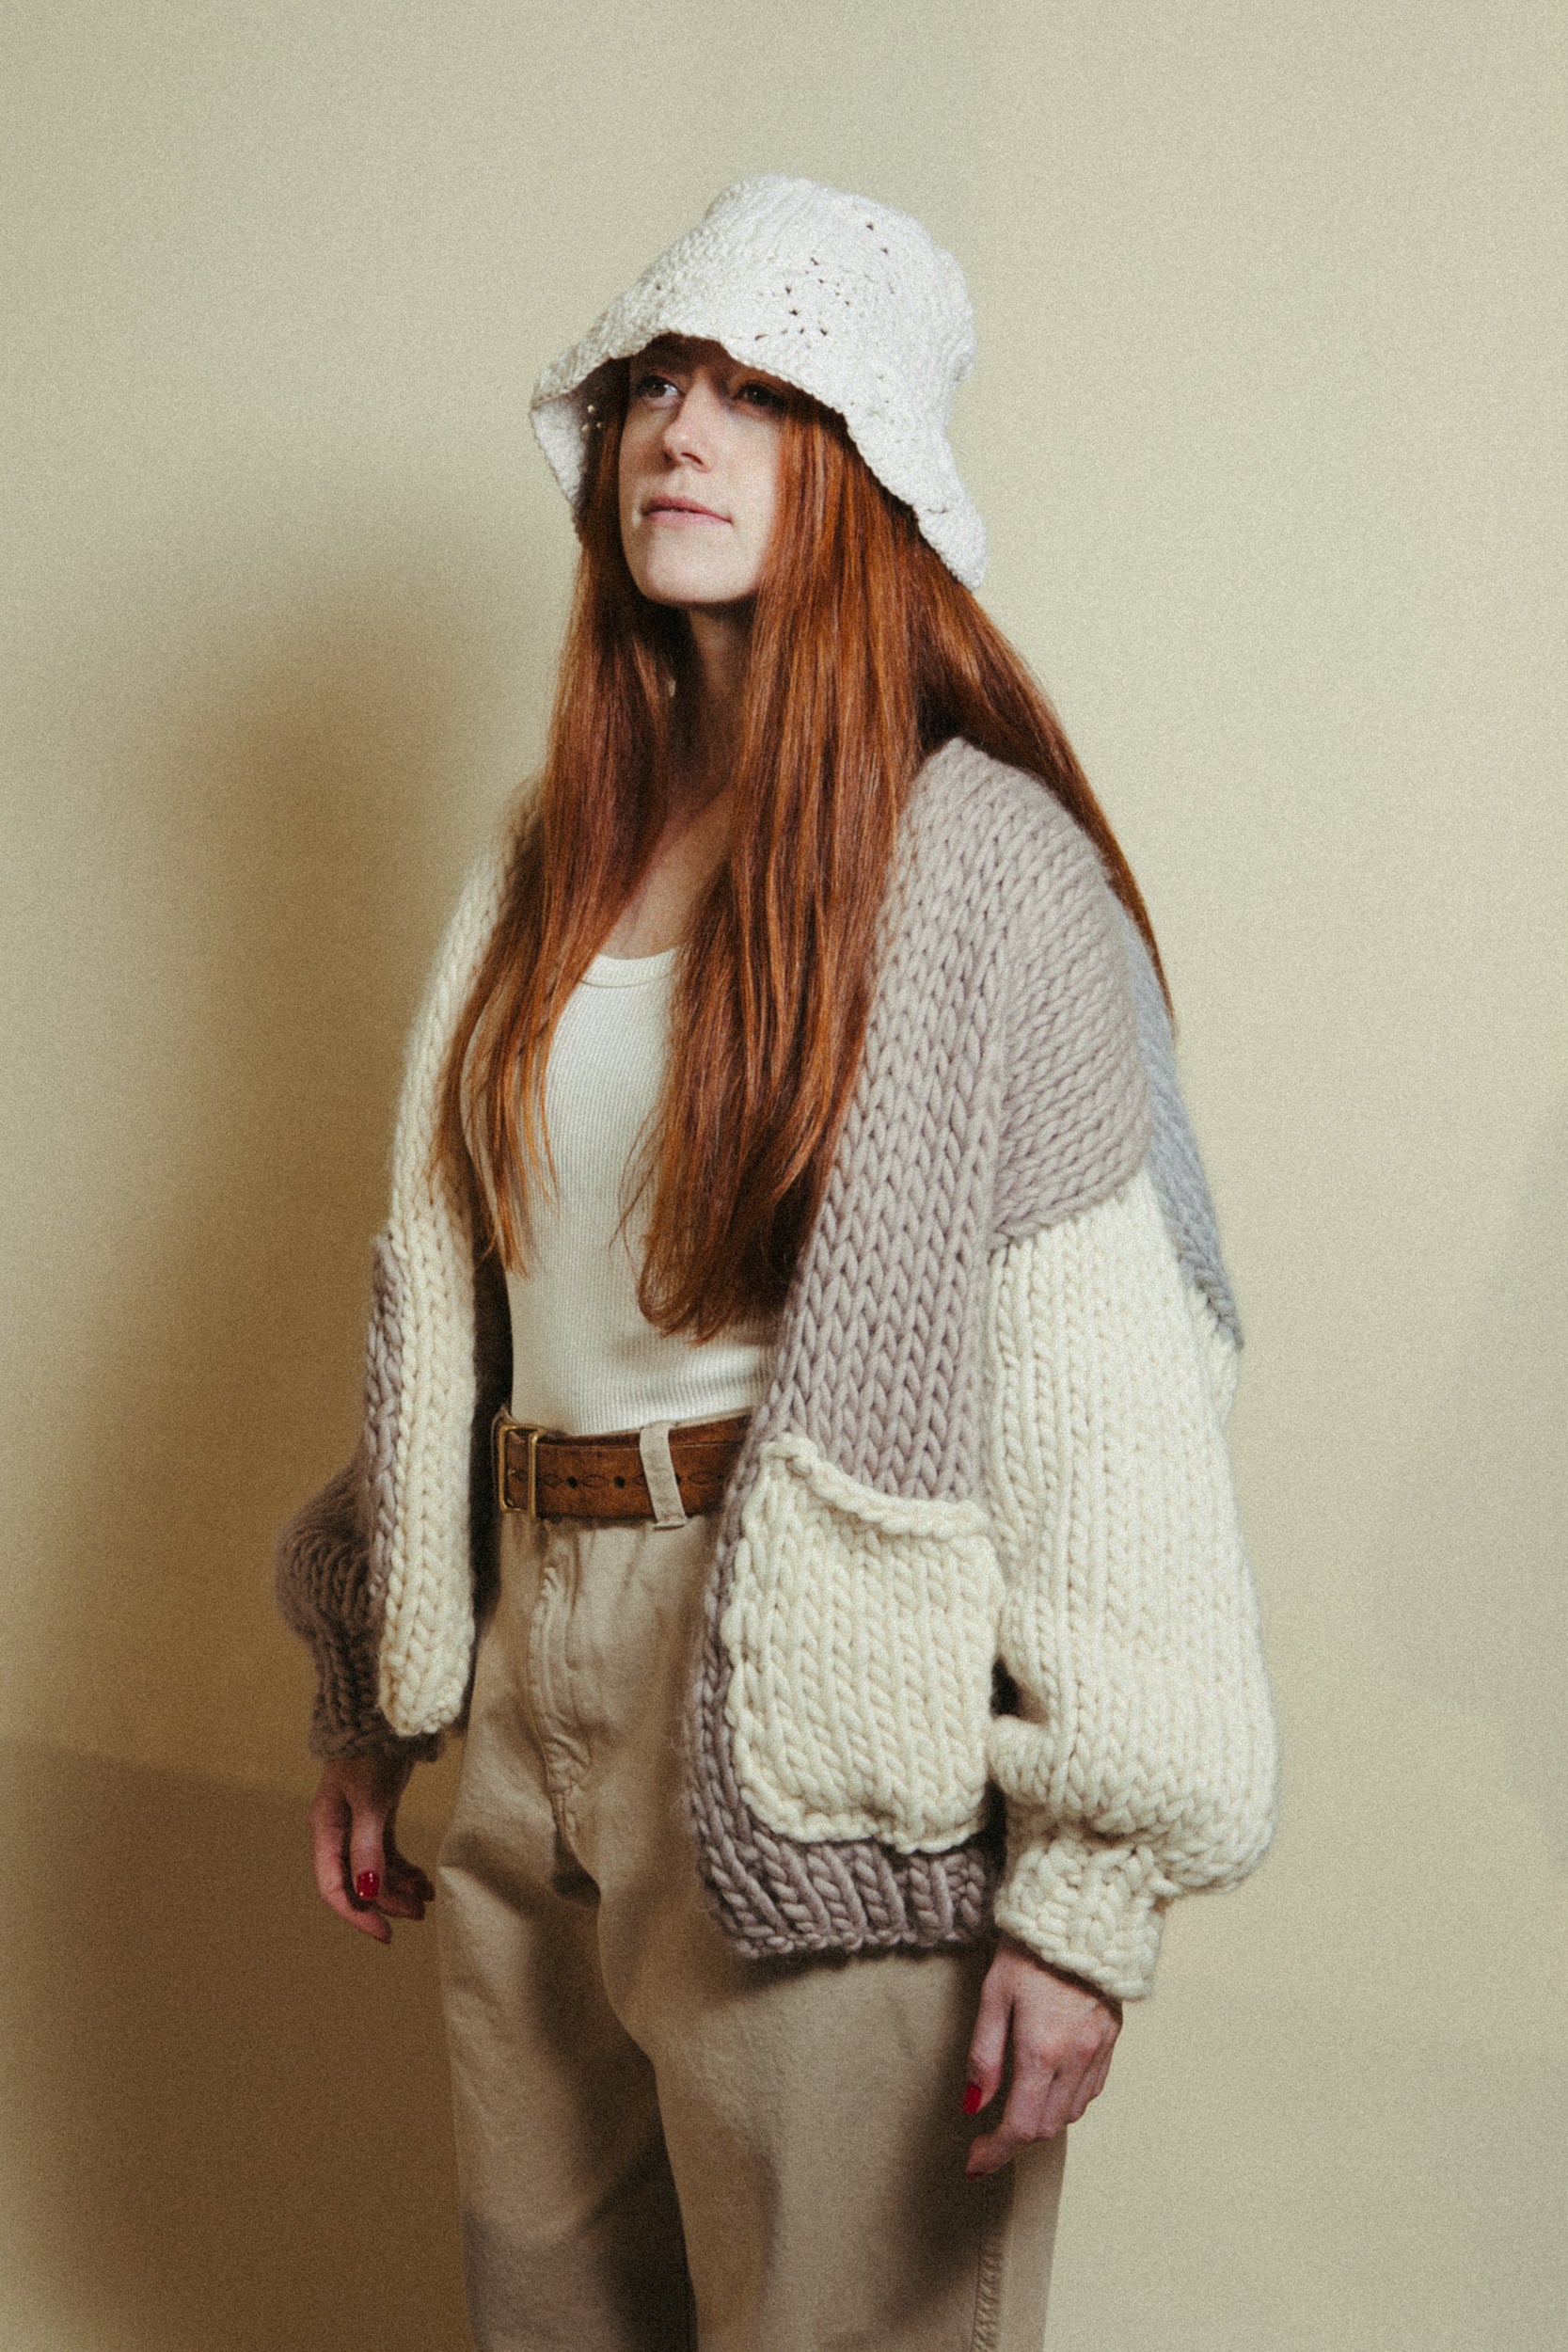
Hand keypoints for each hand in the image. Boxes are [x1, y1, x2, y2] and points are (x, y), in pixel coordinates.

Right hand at [309, 1748, 434, 1943]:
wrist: (387, 1714)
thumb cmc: (371, 1753)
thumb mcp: (370, 1800)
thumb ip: (368, 1845)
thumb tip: (366, 1890)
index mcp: (326, 1829)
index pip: (334, 1887)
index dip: (357, 1914)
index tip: (385, 1934)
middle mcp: (337, 1831)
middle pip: (358, 1882)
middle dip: (386, 1902)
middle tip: (418, 1915)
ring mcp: (358, 1824)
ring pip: (375, 1870)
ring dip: (399, 1888)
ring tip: (426, 1898)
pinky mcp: (377, 1815)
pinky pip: (388, 1854)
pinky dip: (405, 1870)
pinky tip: (423, 1881)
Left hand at [962, 1929, 1121, 2176]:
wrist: (1080, 1911)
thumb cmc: (1028, 1947)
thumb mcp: (993, 1994)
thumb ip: (984, 2054)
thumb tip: (974, 2105)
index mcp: (1042, 2050)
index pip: (1021, 2126)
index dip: (996, 2152)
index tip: (975, 2163)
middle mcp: (1077, 2058)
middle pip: (1047, 2127)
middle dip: (1015, 2141)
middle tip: (987, 2141)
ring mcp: (1100, 2049)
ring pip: (1071, 2112)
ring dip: (1042, 2123)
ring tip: (1014, 2114)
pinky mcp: (1113, 2038)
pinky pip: (1091, 2089)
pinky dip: (1067, 2101)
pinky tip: (1048, 2089)